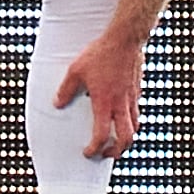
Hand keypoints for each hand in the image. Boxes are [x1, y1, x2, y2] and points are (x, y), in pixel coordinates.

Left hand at [52, 29, 146, 162]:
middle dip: (117, 151)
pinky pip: (136, 112)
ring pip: (135, 127)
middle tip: (106, 154)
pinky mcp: (137, 91)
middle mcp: (121, 104)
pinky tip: (121, 116)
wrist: (124, 39)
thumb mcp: (76, 70)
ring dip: (126, 139)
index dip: (95, 148)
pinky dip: (130, 121)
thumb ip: (66, 89)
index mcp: (104, 102)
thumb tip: (57, 104)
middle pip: (126, 139)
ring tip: (115, 140)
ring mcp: (131, 98)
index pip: (102, 134)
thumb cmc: (100, 53)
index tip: (88, 152)